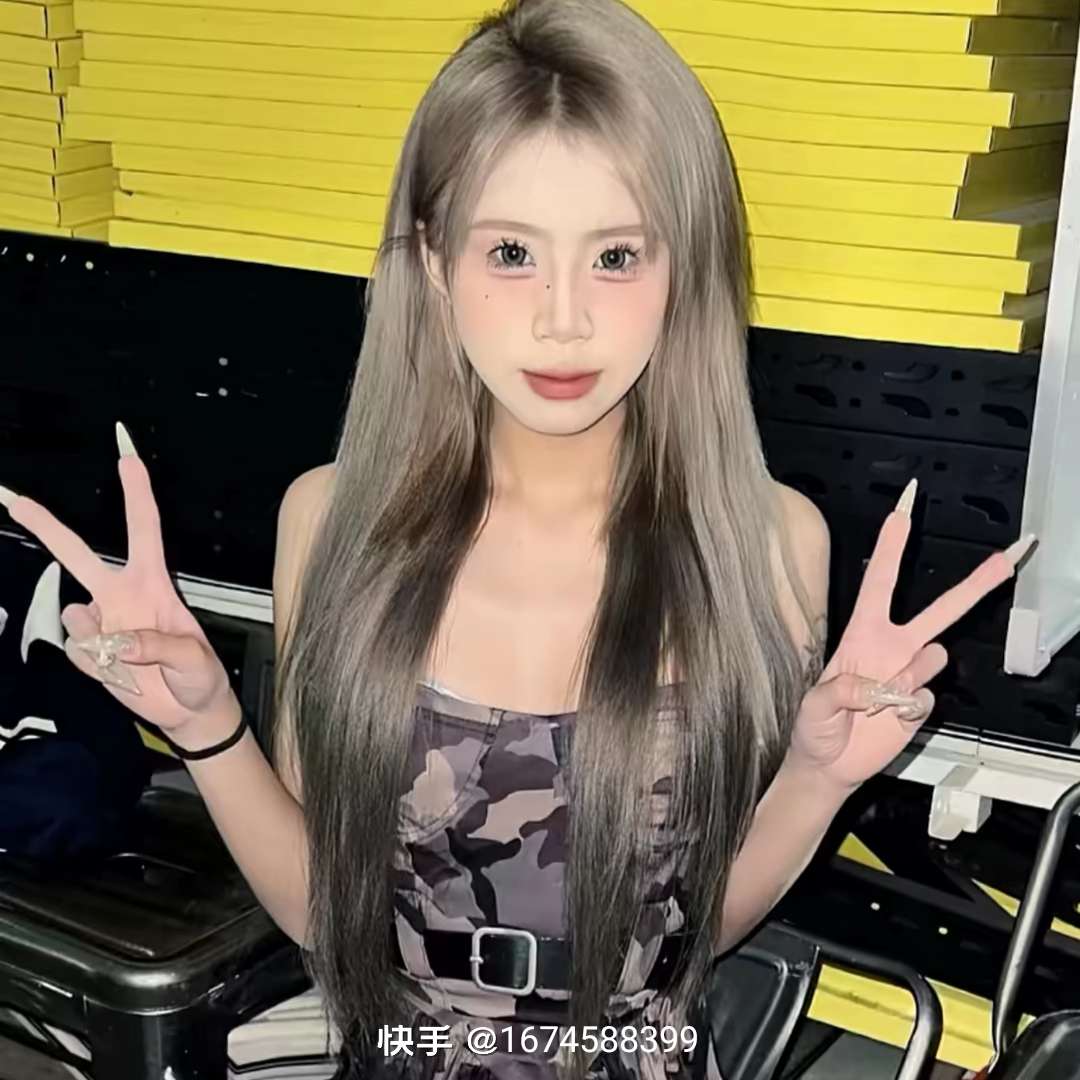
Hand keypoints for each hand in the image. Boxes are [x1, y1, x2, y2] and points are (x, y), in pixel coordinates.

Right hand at [1, 425, 234, 741]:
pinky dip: (98, 666)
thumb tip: (118, 638)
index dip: (136, 492)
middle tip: (12, 498)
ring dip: (100, 640)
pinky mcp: (89, 651)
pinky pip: (78, 652)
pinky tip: (122, 672)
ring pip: (74, 613)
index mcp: (154, 583)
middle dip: (45, 525)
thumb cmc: (201, 677)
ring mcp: (102, 622)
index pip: (144, 528)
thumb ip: (160, 646)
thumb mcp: (196, 659)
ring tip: (136, 662)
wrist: (189, 712)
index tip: (126, 455)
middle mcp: (122, 596)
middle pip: (77, 553)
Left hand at [788, 479, 1034, 793]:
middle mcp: (891, 647)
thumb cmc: (815, 728)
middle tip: (1008, 556)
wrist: (830, 764)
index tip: (903, 509)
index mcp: (860, 634)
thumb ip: (838, 691)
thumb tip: (873, 683)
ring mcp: (909, 674)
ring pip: (935, 655)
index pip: (880, 581)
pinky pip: (928, 696)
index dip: (891, 545)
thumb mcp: (813, 706)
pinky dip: (908, 709)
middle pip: (940, 609)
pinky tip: (886, 717)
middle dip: (976, 583)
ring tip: (876, 699)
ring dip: (908, 674)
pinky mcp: (920, 702)